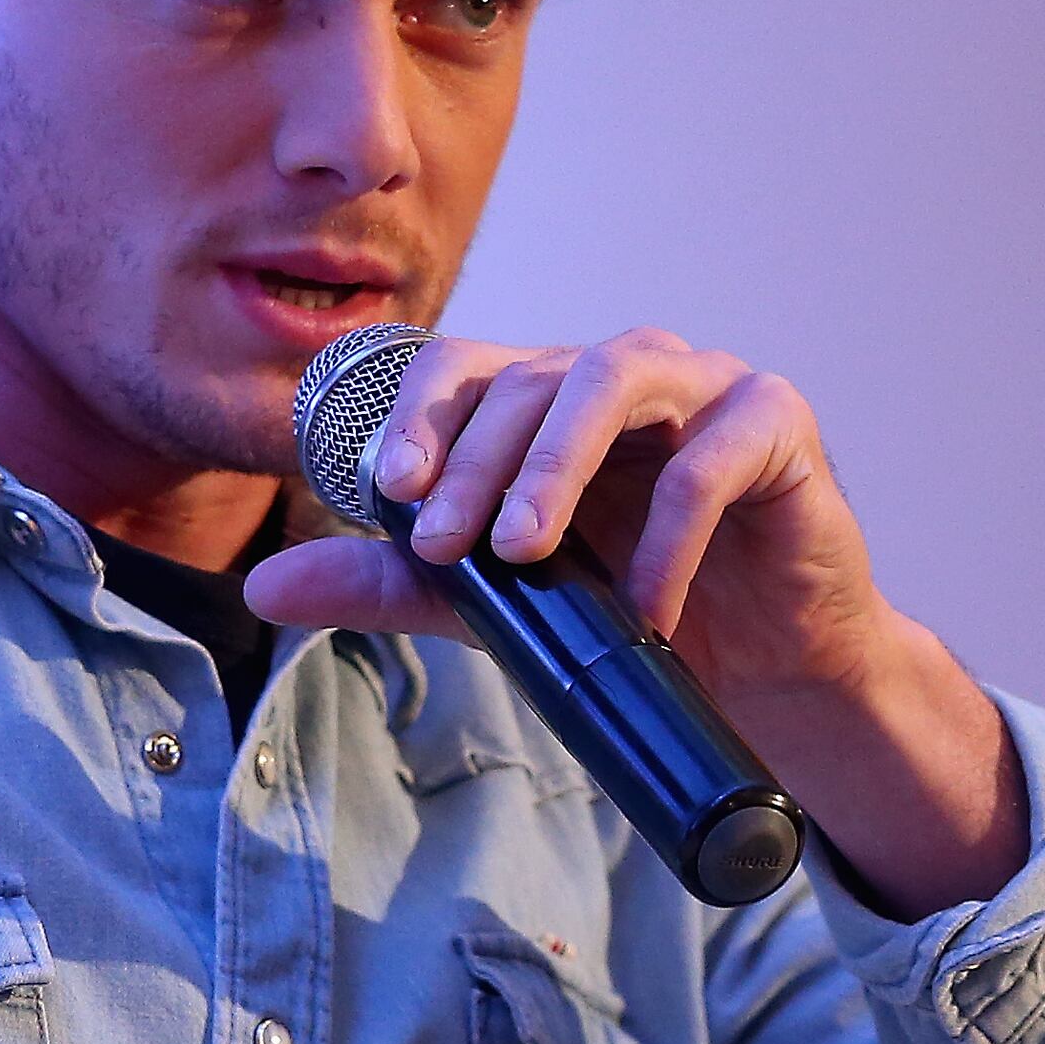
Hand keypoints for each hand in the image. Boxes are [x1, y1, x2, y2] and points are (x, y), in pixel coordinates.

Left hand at [243, 328, 1026, 913]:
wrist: (772, 677)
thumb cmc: (641, 620)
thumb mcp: (505, 606)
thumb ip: (399, 583)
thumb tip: (266, 584)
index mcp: (550, 398)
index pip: (466, 366)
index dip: (420, 415)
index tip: (386, 495)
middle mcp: (623, 373)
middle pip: (530, 374)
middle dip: (477, 460)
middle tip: (444, 545)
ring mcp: (705, 386)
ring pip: (616, 375)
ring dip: (556, 459)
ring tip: (521, 549)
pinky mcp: (778, 423)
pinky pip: (718, 453)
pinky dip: (672, 530)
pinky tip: (645, 606)